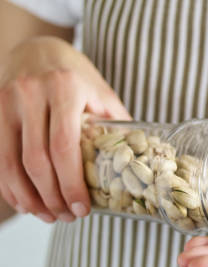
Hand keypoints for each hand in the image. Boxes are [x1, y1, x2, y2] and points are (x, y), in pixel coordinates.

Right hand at [0, 36, 130, 222]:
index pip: (64, 146)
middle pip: (36, 160)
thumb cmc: (76, 77)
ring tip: (49, 216)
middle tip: (68, 217)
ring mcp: (7, 102)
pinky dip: (10, 186)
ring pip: (10, 164)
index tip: (82, 208)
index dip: (71, 184)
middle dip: (52, 197)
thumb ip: (115, 127)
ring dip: (29, 198)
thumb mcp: (101, 94)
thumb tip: (136, 167)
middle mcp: (31, 93)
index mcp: (65, 88)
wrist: (38, 49)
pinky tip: (26, 202)